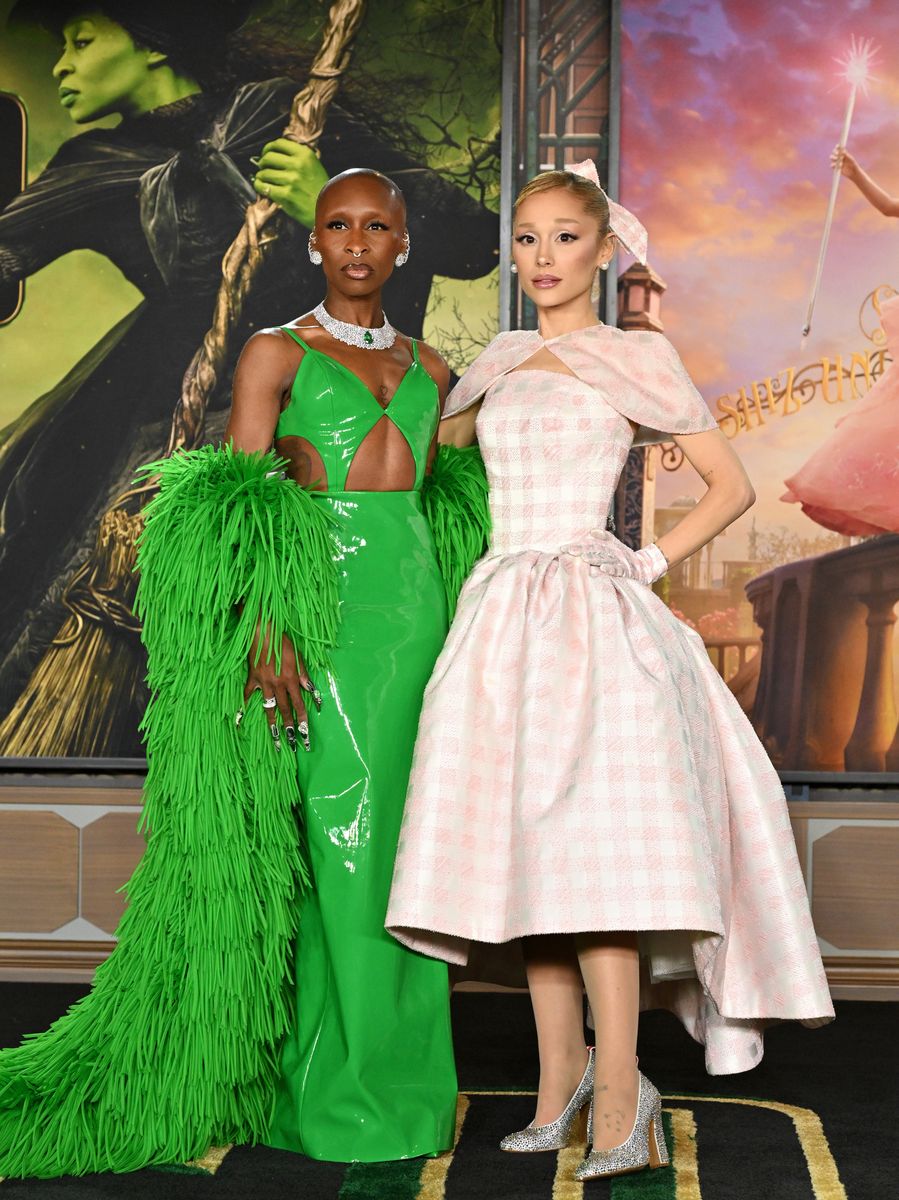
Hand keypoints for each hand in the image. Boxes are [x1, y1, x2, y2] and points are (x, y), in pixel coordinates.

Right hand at [239, 623, 321, 751]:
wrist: (262, 630)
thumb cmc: (282, 641)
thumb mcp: (298, 657)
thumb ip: (304, 675)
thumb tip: (312, 691)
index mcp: (292, 680)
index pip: (300, 705)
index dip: (303, 721)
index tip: (306, 735)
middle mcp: (279, 685)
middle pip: (285, 711)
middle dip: (290, 729)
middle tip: (293, 745)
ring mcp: (264, 684)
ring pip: (269, 708)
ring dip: (272, 725)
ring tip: (275, 740)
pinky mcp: (252, 679)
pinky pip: (247, 695)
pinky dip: (242, 707)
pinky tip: (238, 721)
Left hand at [251, 139, 328, 226]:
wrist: (329, 210)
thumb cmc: (321, 190)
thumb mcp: (314, 166)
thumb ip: (298, 158)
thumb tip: (276, 155)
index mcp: (305, 155)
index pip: (279, 144)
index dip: (268, 148)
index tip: (265, 153)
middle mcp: (297, 165)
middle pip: (269, 157)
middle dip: (262, 162)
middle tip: (262, 168)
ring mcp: (291, 180)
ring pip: (264, 173)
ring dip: (260, 176)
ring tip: (263, 179)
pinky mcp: (286, 195)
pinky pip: (265, 187)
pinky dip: (260, 187)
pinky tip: (262, 188)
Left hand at [563, 529, 667, 585]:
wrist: (643, 567)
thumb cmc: (624, 556)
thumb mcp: (615, 545)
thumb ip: (604, 537)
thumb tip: (592, 530)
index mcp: (607, 547)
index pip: (590, 545)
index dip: (577, 546)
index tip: (564, 548)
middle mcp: (612, 553)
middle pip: (596, 551)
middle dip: (582, 551)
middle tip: (570, 551)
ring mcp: (619, 561)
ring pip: (605, 559)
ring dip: (594, 559)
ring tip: (583, 558)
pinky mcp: (626, 570)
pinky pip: (618, 570)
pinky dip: (611, 569)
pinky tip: (603, 569)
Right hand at [831, 144, 858, 181]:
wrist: (852, 173)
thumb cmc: (853, 165)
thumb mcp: (851, 160)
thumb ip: (847, 155)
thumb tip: (843, 151)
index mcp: (843, 153)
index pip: (839, 148)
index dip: (837, 147)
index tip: (837, 146)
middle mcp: (839, 157)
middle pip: (834, 152)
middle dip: (834, 152)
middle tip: (837, 154)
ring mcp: (837, 162)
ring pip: (832, 158)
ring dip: (833, 158)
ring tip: (837, 159)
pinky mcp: (835, 167)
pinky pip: (832, 165)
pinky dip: (833, 165)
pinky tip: (837, 165)